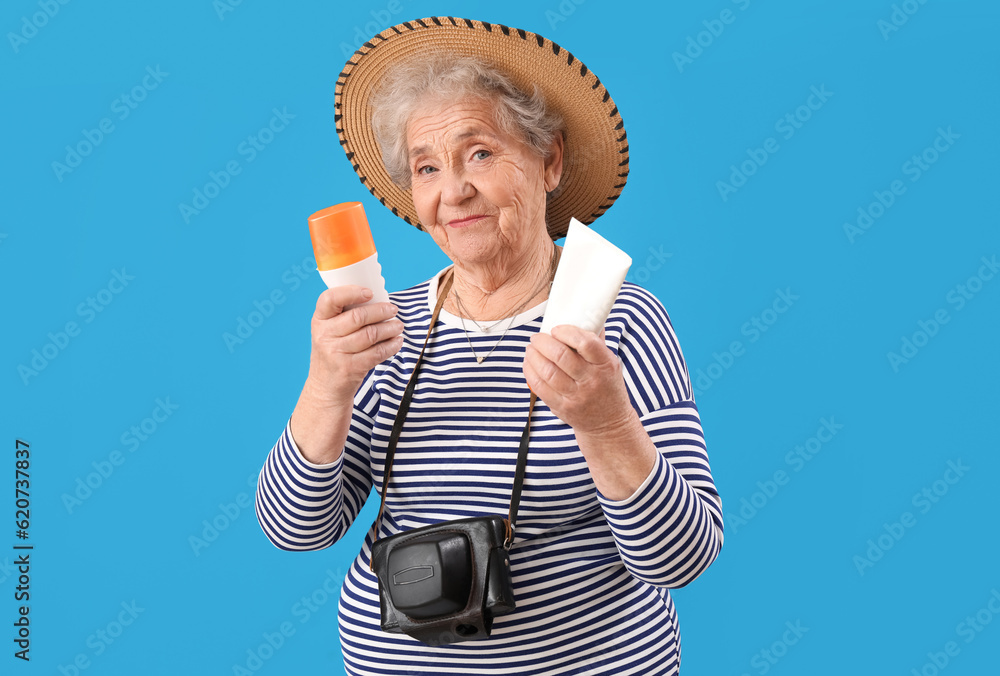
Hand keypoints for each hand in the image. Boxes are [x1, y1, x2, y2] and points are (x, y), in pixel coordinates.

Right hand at [305, 285, 403, 404]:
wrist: (325, 386)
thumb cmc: (333, 352)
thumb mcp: (329, 331)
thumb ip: (344, 316)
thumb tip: (378, 300)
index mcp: (319, 320)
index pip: (330, 299)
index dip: (351, 292)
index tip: (369, 292)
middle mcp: (325, 335)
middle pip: (358, 317)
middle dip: (381, 311)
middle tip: (393, 310)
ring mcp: (336, 353)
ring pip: (370, 334)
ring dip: (390, 328)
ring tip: (398, 325)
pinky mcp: (350, 368)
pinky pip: (377, 353)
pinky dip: (391, 346)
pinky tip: (397, 341)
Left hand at [523, 325, 632, 434]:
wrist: (609, 423)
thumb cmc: (607, 387)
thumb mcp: (610, 363)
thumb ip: (596, 341)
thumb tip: (584, 316)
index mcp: (605, 364)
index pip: (586, 343)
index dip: (567, 332)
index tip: (556, 329)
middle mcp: (591, 380)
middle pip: (561, 356)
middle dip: (543, 342)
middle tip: (537, 337)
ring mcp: (576, 396)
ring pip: (547, 372)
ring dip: (533, 356)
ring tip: (531, 348)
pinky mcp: (562, 407)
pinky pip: (539, 387)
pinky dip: (530, 372)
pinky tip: (529, 363)